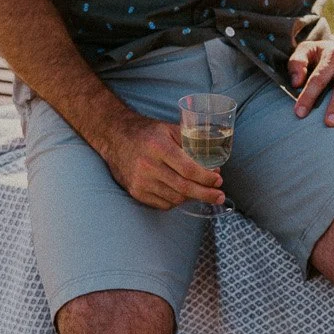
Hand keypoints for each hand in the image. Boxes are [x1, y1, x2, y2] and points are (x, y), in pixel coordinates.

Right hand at [94, 107, 223, 210]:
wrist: (114, 137)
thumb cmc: (146, 133)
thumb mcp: (168, 129)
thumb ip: (190, 143)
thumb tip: (213, 164)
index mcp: (159, 147)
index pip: (188, 169)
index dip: (206, 178)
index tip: (218, 180)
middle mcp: (148, 166)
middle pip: (184, 188)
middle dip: (206, 194)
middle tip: (219, 196)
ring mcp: (141, 181)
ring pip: (175, 198)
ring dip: (191, 197)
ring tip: (201, 192)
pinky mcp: (136, 192)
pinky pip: (163, 204)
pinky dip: (176, 201)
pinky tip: (181, 194)